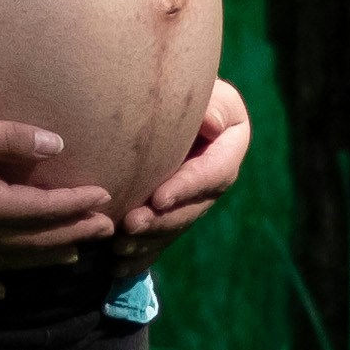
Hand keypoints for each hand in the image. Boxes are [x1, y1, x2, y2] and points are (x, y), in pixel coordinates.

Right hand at [0, 102, 118, 298]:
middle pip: (30, 241)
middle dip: (70, 235)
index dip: (76, 205)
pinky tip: (0, 292)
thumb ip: (7, 139)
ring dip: (39, 262)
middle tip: (103, 231)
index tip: (105, 199)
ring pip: (3, 264)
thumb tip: (58, 146)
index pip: (43, 209)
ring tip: (69, 258)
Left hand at [114, 79, 251, 272]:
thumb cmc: (178, 80)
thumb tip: (212, 123)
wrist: (159, 94)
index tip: (159, 198)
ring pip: (174, 225)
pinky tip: (119, 268)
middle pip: (193, 206)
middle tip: (130, 226)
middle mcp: (215, 176)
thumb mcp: (200, 85)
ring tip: (119, 249)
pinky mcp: (172, 209)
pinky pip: (160, 237)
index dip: (187, 187)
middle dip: (162, 221)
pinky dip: (141, 254)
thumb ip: (208, 102)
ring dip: (148, 241)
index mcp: (230, 145)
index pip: (212, 171)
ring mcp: (194, 196)